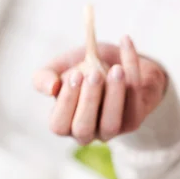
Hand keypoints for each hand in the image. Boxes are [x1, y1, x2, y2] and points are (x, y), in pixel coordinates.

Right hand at [33, 36, 166, 144]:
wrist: (120, 62)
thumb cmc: (86, 68)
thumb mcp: (62, 66)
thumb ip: (45, 76)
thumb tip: (50, 87)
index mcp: (66, 122)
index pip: (59, 125)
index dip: (66, 102)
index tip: (75, 75)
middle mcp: (87, 132)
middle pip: (84, 129)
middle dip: (88, 101)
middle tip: (94, 73)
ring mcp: (111, 130)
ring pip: (111, 123)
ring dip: (113, 96)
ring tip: (117, 69)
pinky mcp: (133, 121)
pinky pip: (133, 103)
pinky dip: (133, 73)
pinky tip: (126, 46)